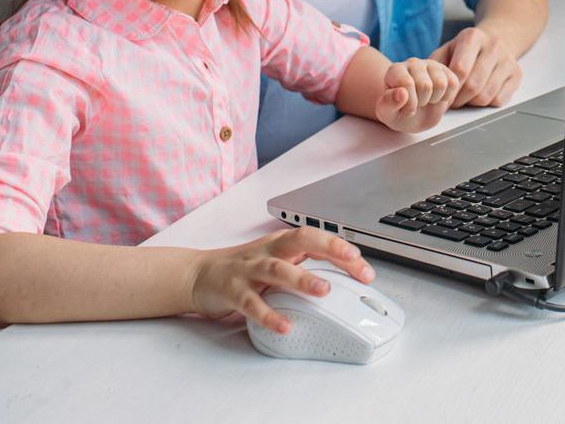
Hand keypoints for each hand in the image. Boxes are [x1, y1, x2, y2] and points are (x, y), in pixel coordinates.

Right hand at [187, 227, 372, 333]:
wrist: (198, 274)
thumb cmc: (245, 268)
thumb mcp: (277, 260)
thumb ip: (305, 265)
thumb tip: (344, 278)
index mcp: (282, 243)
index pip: (318, 239)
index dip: (343, 250)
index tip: (365, 270)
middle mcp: (268, 251)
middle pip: (301, 240)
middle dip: (329, 248)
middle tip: (354, 262)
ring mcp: (249, 269)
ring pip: (278, 269)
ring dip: (302, 279)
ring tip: (324, 291)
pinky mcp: (232, 290)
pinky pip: (252, 303)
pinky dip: (269, 314)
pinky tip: (285, 325)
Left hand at [375, 57, 459, 132]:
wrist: (414, 115)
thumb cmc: (399, 112)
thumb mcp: (388, 114)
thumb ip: (388, 104)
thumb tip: (401, 93)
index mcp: (395, 70)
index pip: (407, 84)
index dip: (409, 103)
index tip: (404, 108)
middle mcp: (413, 63)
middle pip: (425, 86)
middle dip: (422, 102)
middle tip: (416, 104)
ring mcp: (431, 65)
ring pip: (441, 84)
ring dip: (435, 99)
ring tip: (426, 100)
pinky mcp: (446, 71)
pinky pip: (454, 84)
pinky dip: (447, 97)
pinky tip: (437, 97)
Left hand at [430, 26, 523, 107]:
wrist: (498, 39)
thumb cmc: (466, 50)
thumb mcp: (448, 49)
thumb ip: (434, 64)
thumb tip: (427, 84)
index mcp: (472, 37)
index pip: (460, 69)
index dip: (449, 87)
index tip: (442, 94)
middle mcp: (493, 46)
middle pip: (473, 85)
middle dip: (458, 99)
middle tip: (452, 101)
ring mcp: (508, 60)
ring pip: (486, 95)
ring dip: (471, 103)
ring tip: (464, 98)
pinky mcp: (516, 74)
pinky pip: (499, 100)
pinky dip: (486, 103)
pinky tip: (480, 95)